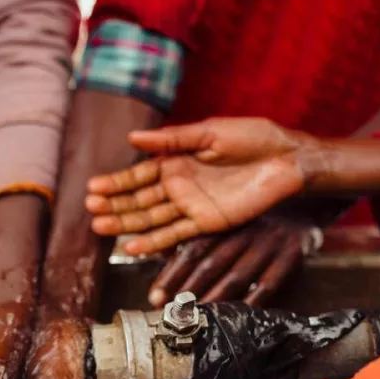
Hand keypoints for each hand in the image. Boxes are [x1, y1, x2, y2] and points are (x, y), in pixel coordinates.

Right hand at [85, 118, 313, 254]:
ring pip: (151, 218)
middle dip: (115, 204)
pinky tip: (132, 246)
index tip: (93, 187)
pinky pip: (175, 234)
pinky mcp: (207, 222)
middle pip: (140, 199)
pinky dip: (153, 242)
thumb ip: (172, 140)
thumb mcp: (209, 132)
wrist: (289, 159)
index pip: (139, 175)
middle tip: (90, 209)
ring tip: (100, 227)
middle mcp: (179, 185)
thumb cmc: (254, 138)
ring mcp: (191, 206)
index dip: (116, 182)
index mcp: (177, 161)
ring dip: (126, 224)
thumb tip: (132, 139)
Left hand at [147, 217, 321, 306]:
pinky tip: (238, 317)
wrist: (306, 201)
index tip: (154, 297)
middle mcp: (244, 229)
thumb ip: (195, 238)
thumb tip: (158, 256)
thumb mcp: (226, 221)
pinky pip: (270, 282)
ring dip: (216, 299)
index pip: (191, 249)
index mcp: (224, 220)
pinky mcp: (293, 253)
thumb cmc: (254, 219)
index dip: (171, 273)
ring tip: (198, 319)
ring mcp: (270, 241)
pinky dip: (253, 301)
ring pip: (238, 275)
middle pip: (211, 263)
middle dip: (188, 290)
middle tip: (172, 314)